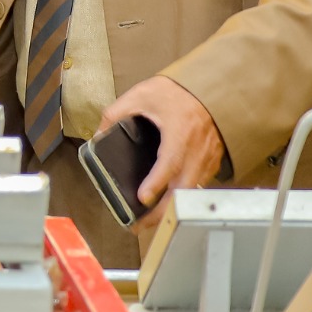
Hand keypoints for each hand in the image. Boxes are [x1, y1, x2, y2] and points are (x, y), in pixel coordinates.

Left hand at [99, 76, 225, 231]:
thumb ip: (117, 113)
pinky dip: (184, 198)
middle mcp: (197, 148)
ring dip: (172, 208)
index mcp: (180, 131)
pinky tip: (169, 204)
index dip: (156, 182)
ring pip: (191, 191)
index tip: (143, 197)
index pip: (170, 161)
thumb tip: (98, 135)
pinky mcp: (212, 161)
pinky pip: (198, 185)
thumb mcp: (142, 94)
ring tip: (150, 220)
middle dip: (162, 210)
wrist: (211, 88)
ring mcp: (207, 157)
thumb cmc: (179, 91)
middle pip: (182, 188)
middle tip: (140, 224)